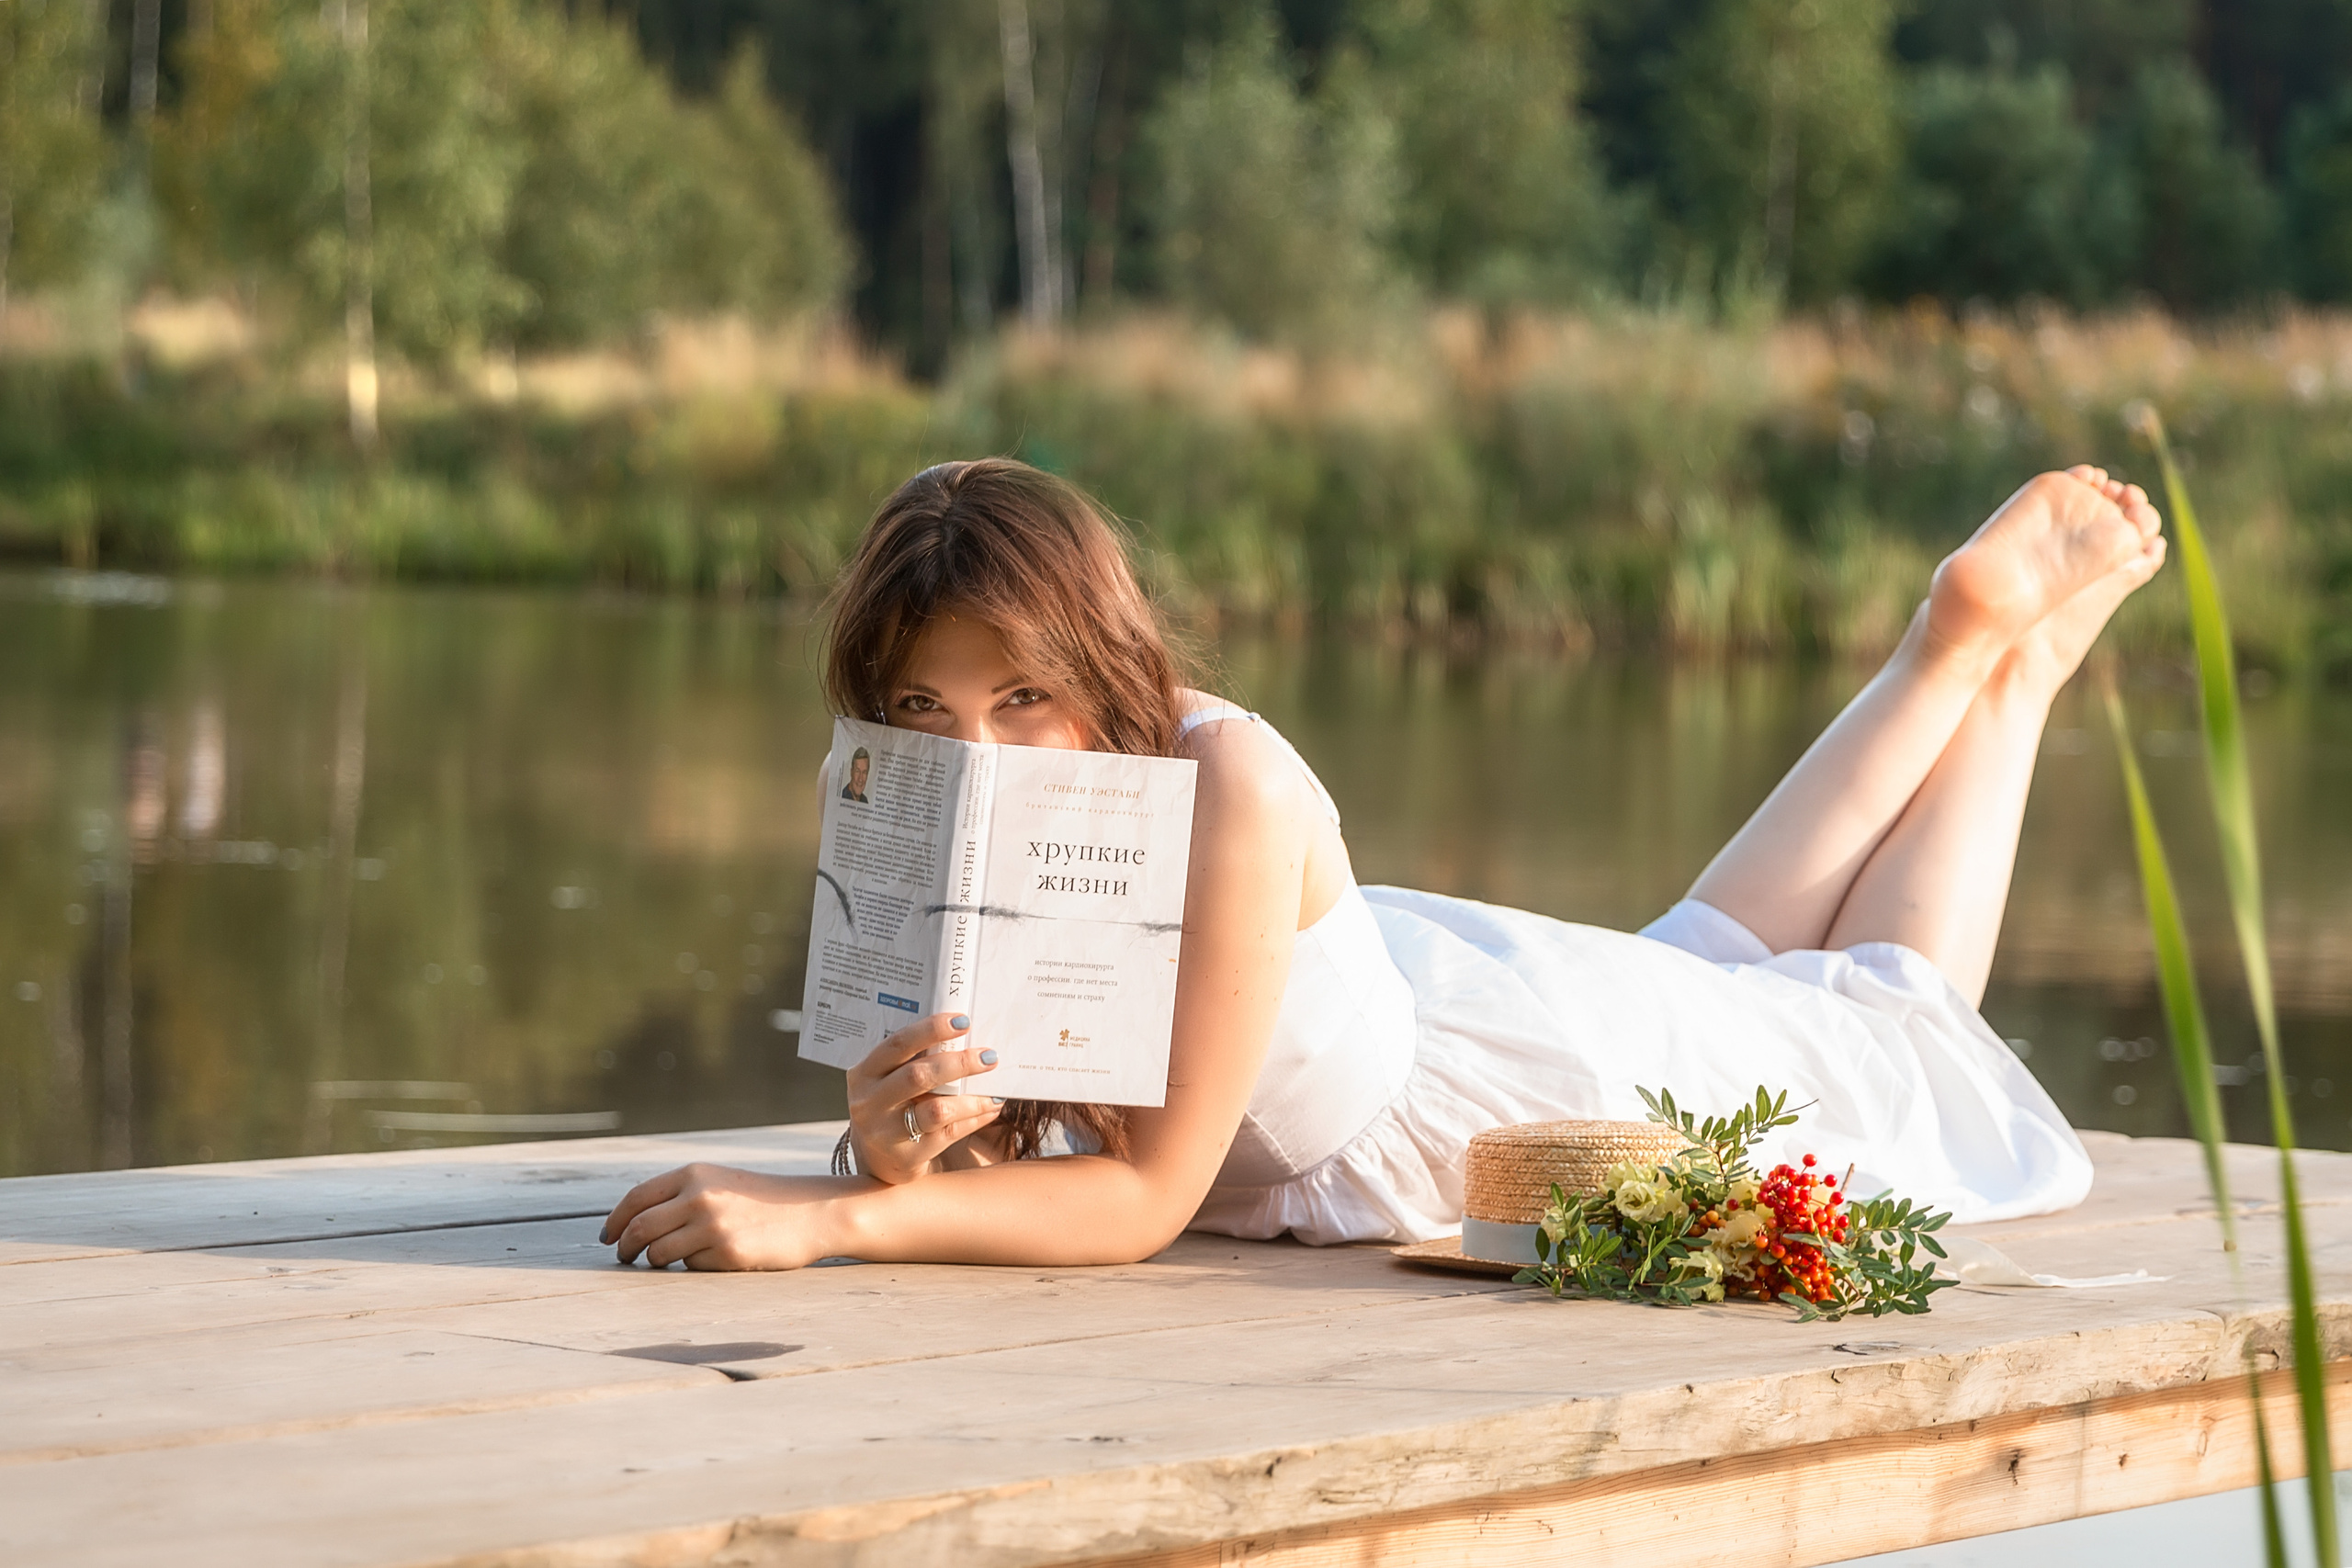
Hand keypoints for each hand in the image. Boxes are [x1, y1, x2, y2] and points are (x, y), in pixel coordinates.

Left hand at [601, 1163, 841, 1269]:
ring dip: (657, 1261)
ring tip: (669, 1260)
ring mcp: (713, 1226)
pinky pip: (690, 1268)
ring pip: (659, 1253)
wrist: (812, 1211)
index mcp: (694, 1174)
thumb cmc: (762, 1200)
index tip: (608, 1237)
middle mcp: (699, 1197)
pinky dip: (693, 1267)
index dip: (615, 1220)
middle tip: (624, 1257)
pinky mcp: (727, 1253)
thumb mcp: (719, 1182)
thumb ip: (681, 1193)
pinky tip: (714, 1258)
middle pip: (640, 1229)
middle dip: (625, 1247)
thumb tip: (634, 1221)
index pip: (636, 1198)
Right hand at [846, 1012, 1002, 1183]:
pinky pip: (950, 1133)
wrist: (880, 1158)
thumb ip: (913, 1060)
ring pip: (938, 1109)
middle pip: (918, 1076)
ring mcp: (886, 1132)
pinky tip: (990, 1108)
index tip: (964, 1022)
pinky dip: (975, 1118)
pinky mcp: (908, 1156)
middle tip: (989, 1056)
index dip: (931, 1030)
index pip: (898, 1044)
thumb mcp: (889, 1080)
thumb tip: (963, 1033)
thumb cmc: (893, 1105)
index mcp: (865, 1073)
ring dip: (973, 1098)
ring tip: (995, 1091)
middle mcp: (869, 1102)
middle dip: (959, 1063)